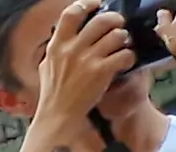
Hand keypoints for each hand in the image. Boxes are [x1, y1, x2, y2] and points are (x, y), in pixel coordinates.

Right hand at [32, 0, 137, 132]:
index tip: (98, 5)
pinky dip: (129, 57)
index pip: (71, 13)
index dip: (88, 4)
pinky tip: (125, 62)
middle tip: (118, 26)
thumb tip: (67, 34)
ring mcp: (87, 61)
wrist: (58, 117)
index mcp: (56, 46)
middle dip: (115, 20)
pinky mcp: (101, 73)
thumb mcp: (46, 66)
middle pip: (101, 20)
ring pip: (117, 35)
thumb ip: (57, 49)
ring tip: (122, 46)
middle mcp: (71, 50)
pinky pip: (125, 54)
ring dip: (124, 39)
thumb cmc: (52, 94)